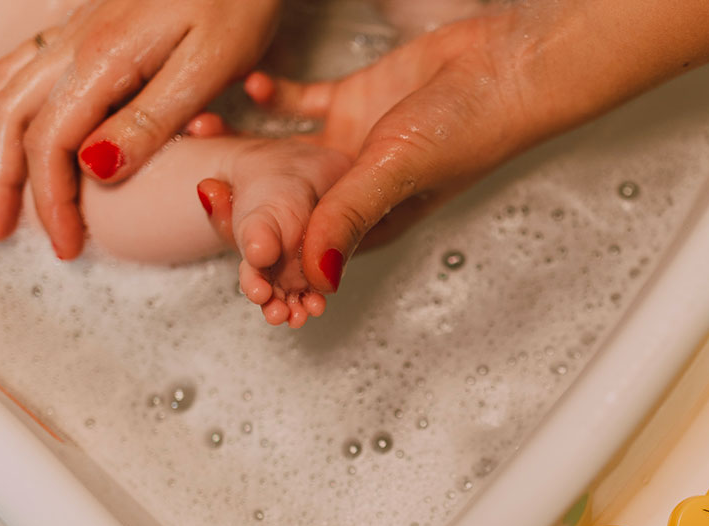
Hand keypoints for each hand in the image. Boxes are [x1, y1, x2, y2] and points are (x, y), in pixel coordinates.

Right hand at [0, 0, 280, 258]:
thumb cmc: (237, 3)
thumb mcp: (207, 68)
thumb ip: (150, 120)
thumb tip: (95, 170)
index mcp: (103, 60)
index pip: (53, 143)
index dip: (52, 200)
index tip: (67, 244)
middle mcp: (76, 42)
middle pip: (11, 116)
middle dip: (0, 179)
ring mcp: (77, 28)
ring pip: (7, 87)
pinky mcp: (90, 23)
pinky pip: (24, 66)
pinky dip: (2, 102)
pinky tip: (4, 121)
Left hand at [234, 11, 546, 293]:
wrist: (507, 64)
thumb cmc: (472, 126)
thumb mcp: (398, 172)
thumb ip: (349, 217)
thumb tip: (314, 277)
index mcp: (370, 224)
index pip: (302, 249)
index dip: (259, 246)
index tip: (217, 224)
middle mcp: (356, 191)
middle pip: (284, 207)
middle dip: (242, 200)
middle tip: (201, 182)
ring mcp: (352, 147)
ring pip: (283, 156)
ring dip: (244, 145)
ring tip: (203, 131)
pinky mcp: (354, 103)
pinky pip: (301, 104)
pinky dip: (274, 96)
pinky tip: (252, 86)